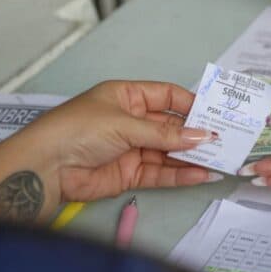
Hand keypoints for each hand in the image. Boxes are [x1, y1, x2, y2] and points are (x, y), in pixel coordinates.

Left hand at [19, 81, 219, 204]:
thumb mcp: (125, 124)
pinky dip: (181, 175)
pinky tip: (201, 175)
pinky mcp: (130, 174)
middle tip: (225, 141)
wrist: (45, 167)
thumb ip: (165, 134)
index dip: (191, 104)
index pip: (167, 96)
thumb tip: (202, 136)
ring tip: (220, 161)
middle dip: (196, 134)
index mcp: (127, 97)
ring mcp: (132, 148)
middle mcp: (132, 121)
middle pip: (171, 127)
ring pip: (169, 152)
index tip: (215, 114)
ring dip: (192, 157)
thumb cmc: (79, 129)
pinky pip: (161, 173)